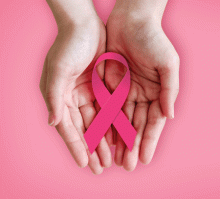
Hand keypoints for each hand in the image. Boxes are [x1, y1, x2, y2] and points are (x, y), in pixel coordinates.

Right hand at [40, 1, 111, 173]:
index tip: (83, 164)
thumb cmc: (69, 45)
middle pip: (83, 129)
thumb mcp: (59, 70)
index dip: (75, 146)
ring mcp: (88, 94)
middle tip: (100, 168)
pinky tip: (118, 138)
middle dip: (92, 149)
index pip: (68, 128)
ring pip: (97, 123)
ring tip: (112, 159)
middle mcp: (73, 99)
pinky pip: (108, 111)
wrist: (84, 25)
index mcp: (60, 97)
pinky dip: (112, 125)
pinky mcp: (101, 88)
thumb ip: (54, 97)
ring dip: (104, 141)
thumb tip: (53, 123)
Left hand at [105, 1, 178, 170]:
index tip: (144, 159)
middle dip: (131, 146)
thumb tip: (170, 116)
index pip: (152, 122)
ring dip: (117, 140)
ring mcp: (124, 92)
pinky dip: (105, 124)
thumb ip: (170, 90)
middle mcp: (140, 95)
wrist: (131, 21)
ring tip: (113, 159)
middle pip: (135, 126)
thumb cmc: (153, 39)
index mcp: (156, 93)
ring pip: (120, 121)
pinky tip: (102, 138)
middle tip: (126, 166)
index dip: (149, 141)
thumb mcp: (168, 63)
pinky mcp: (109, 86)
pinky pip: (106, 108)